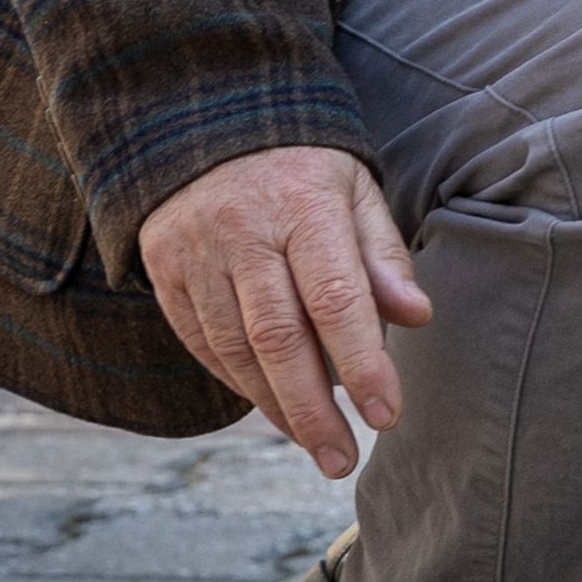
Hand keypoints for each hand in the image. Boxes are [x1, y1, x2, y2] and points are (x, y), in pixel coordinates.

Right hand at [138, 143, 430, 477]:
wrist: (204, 123)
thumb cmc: (302, 170)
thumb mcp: (355, 191)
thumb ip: (383, 256)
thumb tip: (417, 316)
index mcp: (302, 205)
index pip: (336, 298)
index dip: (363, 363)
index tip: (387, 415)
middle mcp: (241, 231)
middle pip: (278, 338)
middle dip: (314, 409)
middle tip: (345, 458)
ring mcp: (194, 253)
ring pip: (234, 349)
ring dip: (277, 407)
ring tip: (318, 443)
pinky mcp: (163, 271)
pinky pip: (201, 343)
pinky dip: (239, 383)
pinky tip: (273, 408)